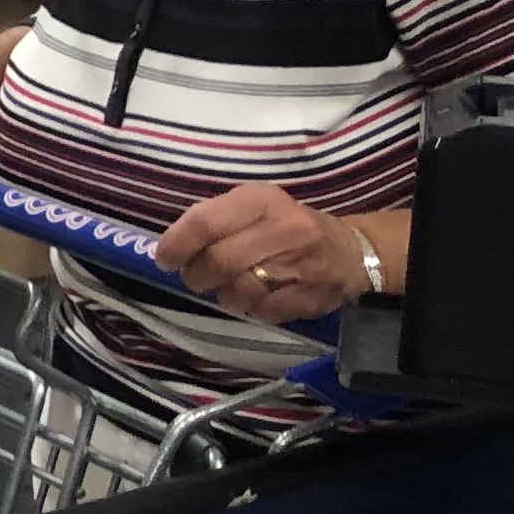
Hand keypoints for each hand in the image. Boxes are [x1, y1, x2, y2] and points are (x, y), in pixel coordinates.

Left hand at [156, 184, 377, 324]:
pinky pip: (262, 313)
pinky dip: (252, 309)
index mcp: (262, 200)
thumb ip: (214, 220)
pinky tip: (260, 296)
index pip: (206, 222)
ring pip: (237, 292)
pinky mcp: (311, 297)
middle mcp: (284, 229)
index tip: (165, 258)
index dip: (177, 245)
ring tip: (231, 286)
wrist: (349, 252)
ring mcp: (301, 265)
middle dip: (196, 276)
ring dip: (224, 295)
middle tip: (195, 278)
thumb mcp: (254, 205)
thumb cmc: (285, 225)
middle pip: (218, 262)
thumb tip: (170, 248)